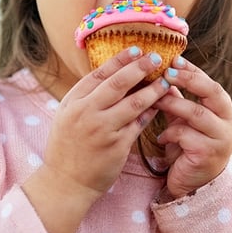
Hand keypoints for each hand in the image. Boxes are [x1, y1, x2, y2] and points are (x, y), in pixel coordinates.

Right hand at [40, 47, 170, 197]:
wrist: (65, 182)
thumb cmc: (68, 146)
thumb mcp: (68, 115)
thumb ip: (88, 96)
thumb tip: (116, 74)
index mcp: (73, 101)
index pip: (100, 73)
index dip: (120, 59)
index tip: (137, 49)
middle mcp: (86, 112)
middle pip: (118, 83)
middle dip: (140, 67)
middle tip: (157, 57)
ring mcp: (102, 129)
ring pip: (134, 103)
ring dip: (153, 90)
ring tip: (166, 81)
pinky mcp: (117, 146)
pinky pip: (139, 124)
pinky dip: (151, 112)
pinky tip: (161, 105)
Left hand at [154, 57, 231, 198]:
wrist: (195, 185)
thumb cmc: (190, 147)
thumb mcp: (184, 120)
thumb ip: (178, 99)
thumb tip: (164, 73)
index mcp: (225, 110)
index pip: (210, 83)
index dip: (193, 71)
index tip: (174, 59)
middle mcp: (229, 122)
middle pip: (212, 92)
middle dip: (188, 80)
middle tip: (167, 72)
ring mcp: (221, 139)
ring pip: (196, 113)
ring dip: (173, 104)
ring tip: (155, 100)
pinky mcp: (208, 154)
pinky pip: (186, 135)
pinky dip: (170, 133)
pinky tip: (161, 138)